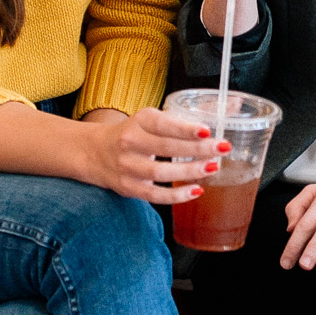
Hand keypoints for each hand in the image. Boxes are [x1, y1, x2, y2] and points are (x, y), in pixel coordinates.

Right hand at [73, 104, 226, 205]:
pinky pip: (154, 195)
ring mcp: (127, 167)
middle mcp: (130, 142)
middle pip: (166, 147)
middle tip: (222, 149)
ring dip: (189, 171)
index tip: (206, 130)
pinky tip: (196, 191)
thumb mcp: (149, 119)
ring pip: (160, 172)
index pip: (162, 123)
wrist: (93, 152)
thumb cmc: (132, 133)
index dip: (184, 128)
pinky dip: (176, 196)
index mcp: (139, 121)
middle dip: (197, 149)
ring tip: (212, 168)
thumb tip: (221, 117)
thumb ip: (179, 121)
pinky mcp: (128, 187)